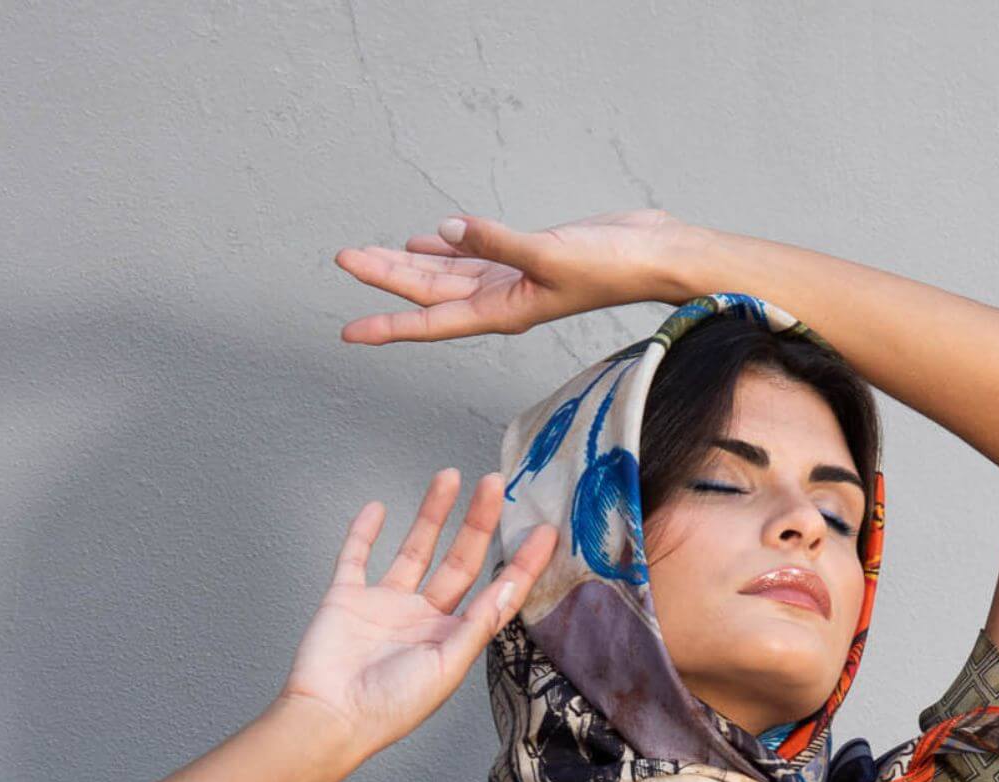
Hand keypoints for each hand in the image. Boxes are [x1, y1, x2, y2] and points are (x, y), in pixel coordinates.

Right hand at [276, 469, 557, 759]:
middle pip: (459, 561)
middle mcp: (424, 619)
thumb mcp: (446, 667)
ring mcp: (386, 606)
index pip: (496, 594)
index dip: (522, 564)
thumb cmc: (389, 707)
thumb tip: (509, 587)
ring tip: (449, 476)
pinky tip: (379, 507)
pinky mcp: (347, 598)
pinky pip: (357, 557)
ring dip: (432, 514)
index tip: (544, 531)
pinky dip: (365, 532)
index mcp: (453, 639)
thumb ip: (478, 624)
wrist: (329, 717)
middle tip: (495, 484)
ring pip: (415, 549)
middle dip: (479, 522)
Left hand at [334, 207, 706, 343]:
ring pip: (445, 274)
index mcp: (502, 310)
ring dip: (407, 264)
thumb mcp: (550, 254)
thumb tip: (445, 232)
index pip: (431, 322)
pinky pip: (471, 257)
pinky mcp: (524, 258)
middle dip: (385, 278)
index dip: (388, 325)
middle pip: (429, 293)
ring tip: (368, 254)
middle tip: (343, 259)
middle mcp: (500, 301)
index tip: (349, 332)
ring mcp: (511, 280)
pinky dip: (444, 248)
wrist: (654, 254)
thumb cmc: (612, 265)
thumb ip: (496, 243)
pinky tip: (425, 239)